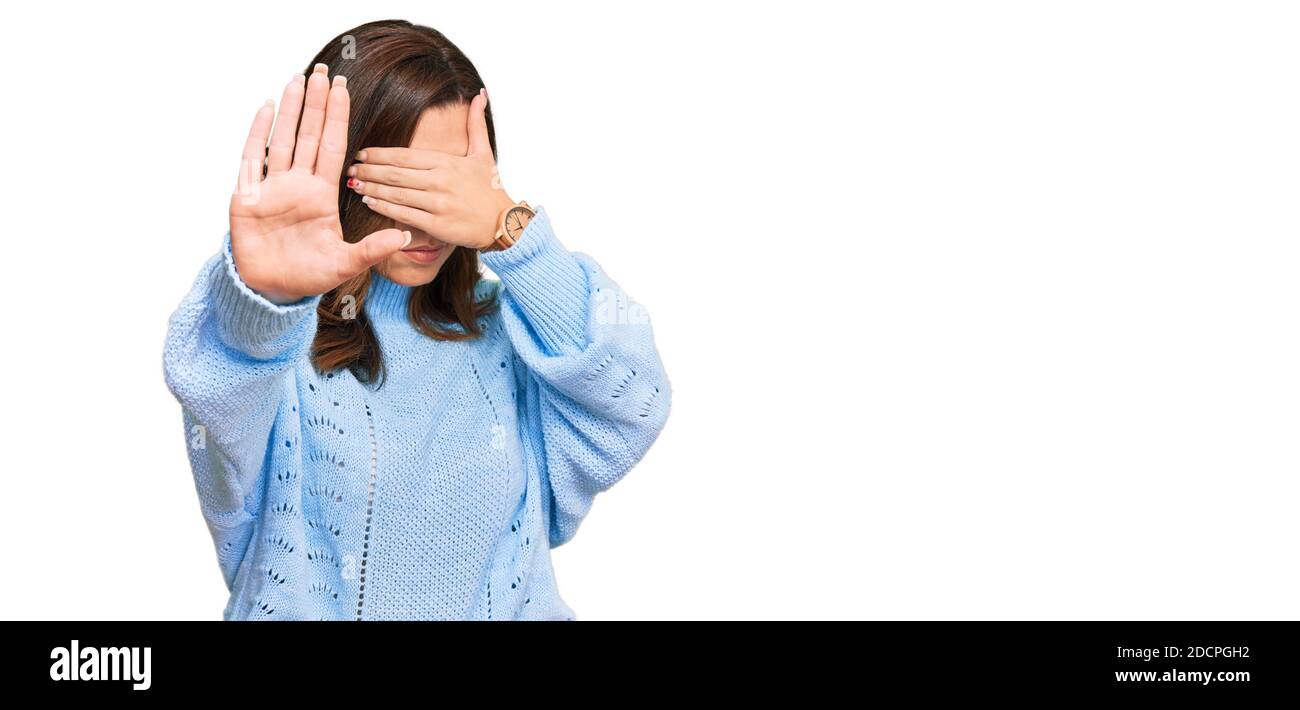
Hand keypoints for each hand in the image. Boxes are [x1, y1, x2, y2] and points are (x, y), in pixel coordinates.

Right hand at [229, 64, 410, 304]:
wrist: (271, 290)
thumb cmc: (308, 275)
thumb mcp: (345, 264)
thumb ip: (372, 250)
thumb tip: (405, 237)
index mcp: (322, 195)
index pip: (333, 148)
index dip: (338, 119)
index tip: (345, 90)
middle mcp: (298, 184)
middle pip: (309, 135)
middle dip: (317, 104)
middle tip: (325, 72)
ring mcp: (272, 187)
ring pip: (283, 139)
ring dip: (291, 110)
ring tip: (299, 79)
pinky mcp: (248, 195)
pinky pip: (252, 158)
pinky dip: (258, 132)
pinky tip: (267, 108)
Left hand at [345, 88, 514, 249]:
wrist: (504, 222)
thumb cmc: (491, 188)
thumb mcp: (484, 152)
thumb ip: (476, 123)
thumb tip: (479, 94)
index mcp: (446, 162)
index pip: (404, 156)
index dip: (379, 154)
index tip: (361, 152)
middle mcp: (440, 181)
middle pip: (395, 173)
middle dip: (369, 170)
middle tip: (350, 167)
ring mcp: (438, 203)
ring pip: (395, 193)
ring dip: (371, 187)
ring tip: (354, 183)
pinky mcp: (437, 224)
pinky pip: (404, 214)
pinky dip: (383, 207)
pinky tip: (369, 202)